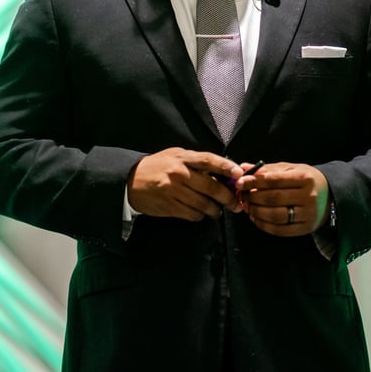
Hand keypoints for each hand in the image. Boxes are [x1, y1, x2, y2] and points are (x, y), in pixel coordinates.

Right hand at [127, 148, 243, 220]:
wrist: (131, 180)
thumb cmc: (158, 166)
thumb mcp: (175, 155)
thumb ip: (196, 162)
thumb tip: (220, 172)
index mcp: (182, 158)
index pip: (208, 160)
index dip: (225, 166)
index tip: (239, 173)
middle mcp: (179, 174)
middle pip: (211, 187)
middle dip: (228, 198)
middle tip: (236, 204)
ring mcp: (174, 191)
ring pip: (204, 204)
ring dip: (215, 210)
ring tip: (217, 211)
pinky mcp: (169, 206)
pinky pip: (192, 214)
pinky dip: (200, 215)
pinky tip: (201, 213)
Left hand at [235, 162, 329, 235]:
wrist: (331, 197)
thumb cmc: (307, 180)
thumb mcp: (291, 169)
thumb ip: (268, 170)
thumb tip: (244, 168)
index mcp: (304, 178)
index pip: (273, 180)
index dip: (254, 182)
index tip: (239, 182)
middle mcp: (308, 196)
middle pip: (273, 198)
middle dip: (253, 197)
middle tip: (242, 195)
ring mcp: (308, 214)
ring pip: (275, 216)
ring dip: (256, 212)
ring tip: (248, 207)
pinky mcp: (306, 228)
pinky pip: (281, 230)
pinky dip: (264, 225)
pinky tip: (256, 218)